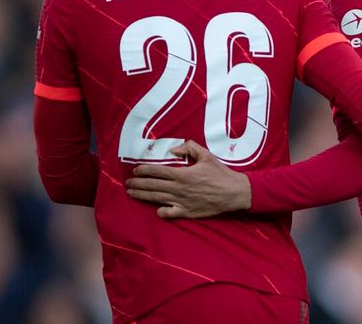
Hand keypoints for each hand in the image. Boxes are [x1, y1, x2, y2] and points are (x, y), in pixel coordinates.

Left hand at [126, 140, 250, 218]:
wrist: (234, 193)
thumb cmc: (221, 174)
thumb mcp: (207, 156)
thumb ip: (190, 148)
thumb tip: (174, 149)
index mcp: (182, 174)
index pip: (157, 172)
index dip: (144, 170)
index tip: (135, 170)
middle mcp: (178, 188)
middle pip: (152, 186)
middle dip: (138, 184)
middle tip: (127, 183)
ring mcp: (181, 201)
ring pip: (156, 198)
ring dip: (141, 195)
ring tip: (131, 193)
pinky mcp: (186, 212)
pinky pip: (168, 213)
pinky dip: (160, 211)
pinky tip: (157, 209)